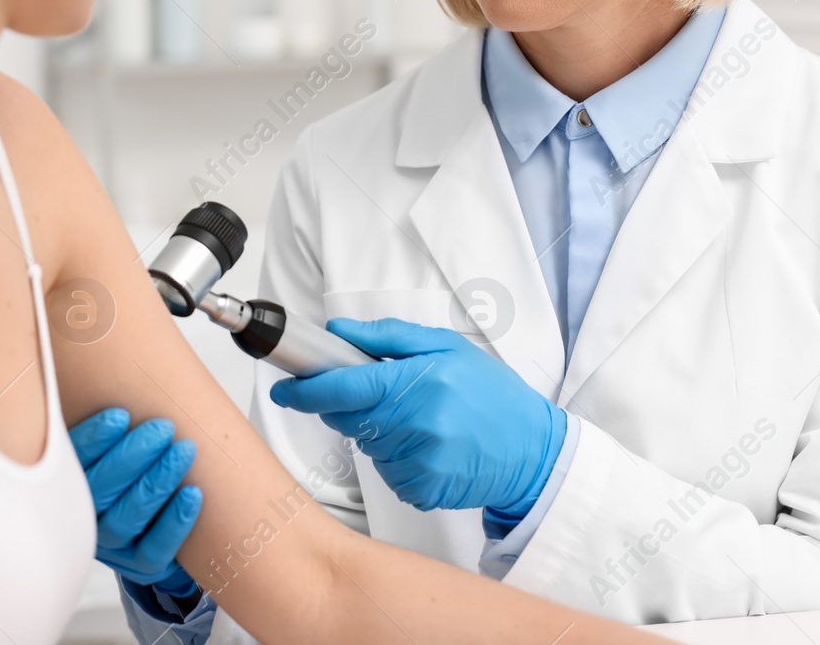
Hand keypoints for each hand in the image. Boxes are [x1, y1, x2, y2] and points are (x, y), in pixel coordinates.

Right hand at [69, 408, 202, 592]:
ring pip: (126, 518)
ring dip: (157, 481)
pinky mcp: (141, 563)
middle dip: (134, 456)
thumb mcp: (108, 435)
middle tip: (163, 427)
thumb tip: (102, 338)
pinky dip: (175, 522)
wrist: (147, 523)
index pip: (73, 461)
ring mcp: (112, 545)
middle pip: (101, 489)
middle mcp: (84, 516)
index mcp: (70, 482)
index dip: (94, 439)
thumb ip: (102, 404)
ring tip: (184, 450)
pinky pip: (155, 549)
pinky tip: (194, 494)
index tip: (121, 414)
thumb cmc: (128, 465)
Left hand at [268, 317, 566, 518]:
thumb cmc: (492, 395)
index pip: (343, 387)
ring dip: (377, 431)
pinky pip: (386, 471)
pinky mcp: (420, 490)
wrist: (534, 452)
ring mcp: (417, 462)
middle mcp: (415, 424)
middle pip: (345, 418)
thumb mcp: (448, 348)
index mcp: (418, 381)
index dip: (305, 388)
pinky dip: (396, 458)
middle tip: (380, 395)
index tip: (285, 387)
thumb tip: (337, 329)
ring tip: (421, 420)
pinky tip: (429, 447)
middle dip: (346, 406)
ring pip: (365, 445)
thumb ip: (389, 337)